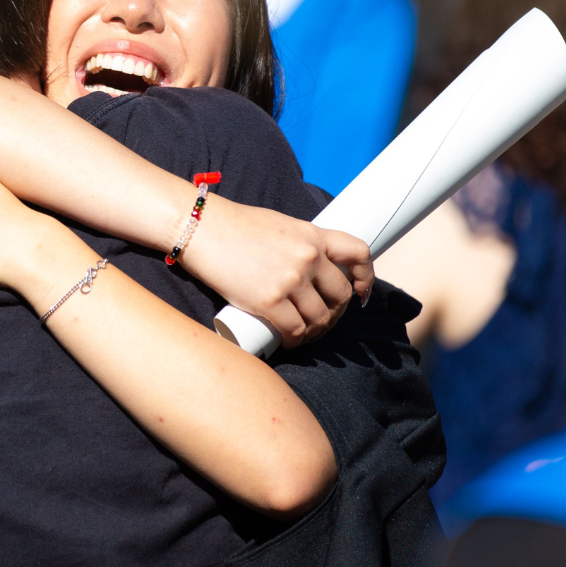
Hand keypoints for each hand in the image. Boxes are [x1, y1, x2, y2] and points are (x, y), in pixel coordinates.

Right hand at [181, 197, 371, 347]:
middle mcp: (308, 257)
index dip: (366, 279)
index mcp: (312, 235)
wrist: (200, 226)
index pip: (359, 254)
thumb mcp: (278, 225)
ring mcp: (290, 280)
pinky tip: (288, 341)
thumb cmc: (233, 226)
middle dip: (334, 312)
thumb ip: (299, 244)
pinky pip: (295, 330)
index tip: (360, 294)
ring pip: (319, 319)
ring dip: (314, 332)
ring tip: (302, 334)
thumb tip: (308, 269)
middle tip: (321, 320)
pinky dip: (295, 341)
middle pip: (341, 296)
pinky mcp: (269, 300)